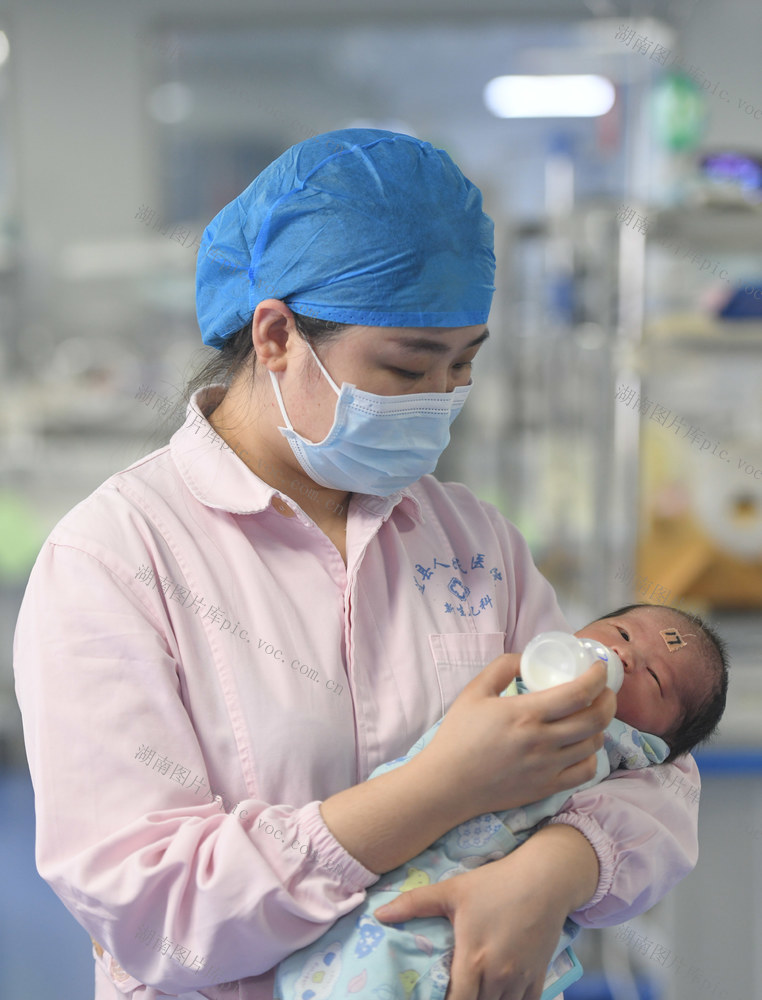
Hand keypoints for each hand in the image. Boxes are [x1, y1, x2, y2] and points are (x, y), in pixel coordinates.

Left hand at [374, 824, 598, 999]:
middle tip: (454, 990)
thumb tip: (378, 914)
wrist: (544, 879)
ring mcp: (520, 980)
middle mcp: (497, 978)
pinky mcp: (538, 977)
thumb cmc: (495, 883)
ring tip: (474, 990)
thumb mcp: (452, 890)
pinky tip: (499, 995)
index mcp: (473, 961)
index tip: (433, 995)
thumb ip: (414, 904)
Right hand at [415, 653, 615, 822]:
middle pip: (596, 718)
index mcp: (525, 714)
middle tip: (603, 689)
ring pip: (594, 744)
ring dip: (600, 725)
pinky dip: (591, 755)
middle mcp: (542, 742)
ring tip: (591, 714)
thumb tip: (527, 658)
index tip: (597, 667)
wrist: (448, 784)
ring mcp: (548, 768)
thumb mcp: (474, 691)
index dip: (596, 677)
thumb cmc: (458, 735)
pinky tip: (581, 745)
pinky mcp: (547, 787)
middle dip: (608, 699)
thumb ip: (502, 668)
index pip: (578, 693)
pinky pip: (586, 771)